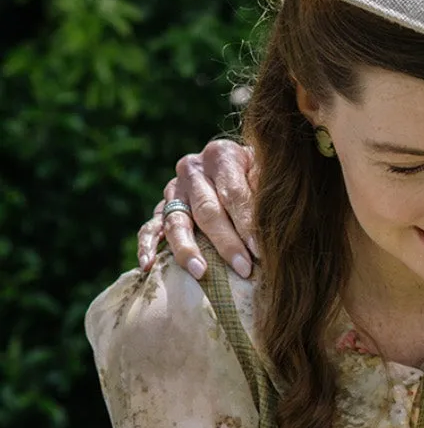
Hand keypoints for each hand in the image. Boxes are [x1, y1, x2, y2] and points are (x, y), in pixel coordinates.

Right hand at [137, 139, 257, 280]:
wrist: (239, 169)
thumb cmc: (261, 176)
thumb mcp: (269, 175)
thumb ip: (268, 192)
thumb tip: (273, 222)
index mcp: (221, 155)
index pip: (233, 193)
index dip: (247, 223)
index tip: (259, 250)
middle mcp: (193, 169)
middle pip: (207, 210)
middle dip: (226, 243)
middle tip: (243, 269)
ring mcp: (174, 189)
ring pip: (177, 221)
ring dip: (188, 249)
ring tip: (200, 272)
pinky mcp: (162, 208)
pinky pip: (150, 227)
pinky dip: (147, 246)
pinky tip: (148, 266)